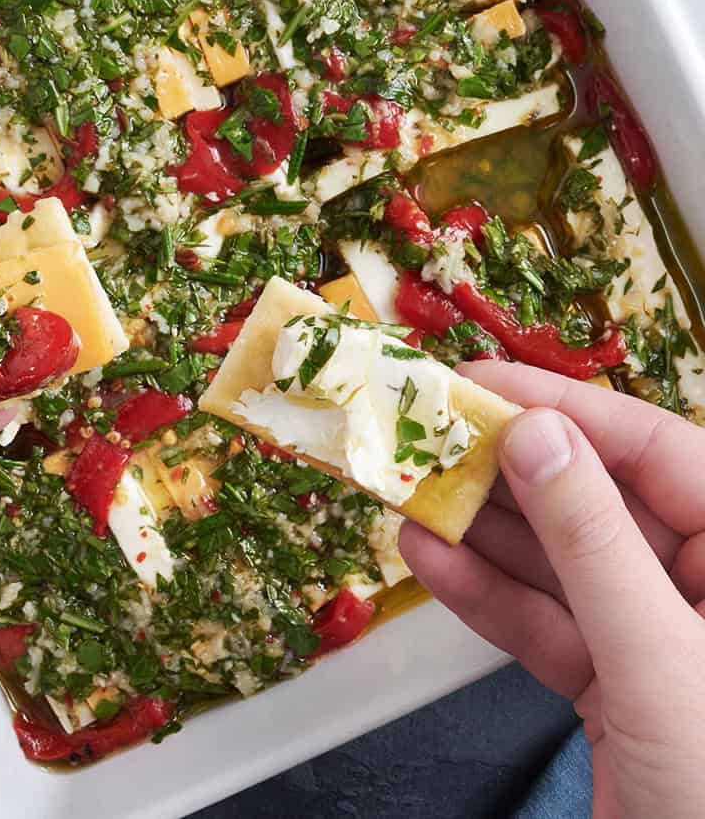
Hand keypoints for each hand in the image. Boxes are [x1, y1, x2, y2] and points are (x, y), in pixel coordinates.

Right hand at [400, 362, 704, 818]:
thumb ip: (594, 546)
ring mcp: (660, 638)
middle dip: (507, 474)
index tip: (480, 382)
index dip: (566, 409)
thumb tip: (537, 439)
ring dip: (481, 533)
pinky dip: (485, 597)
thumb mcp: (662, 661)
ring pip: (559, 563)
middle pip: (597, 503)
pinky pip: (545, 623)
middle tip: (425, 438)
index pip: (657, 451)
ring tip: (407, 494)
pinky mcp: (616, 685)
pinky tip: (429, 561)